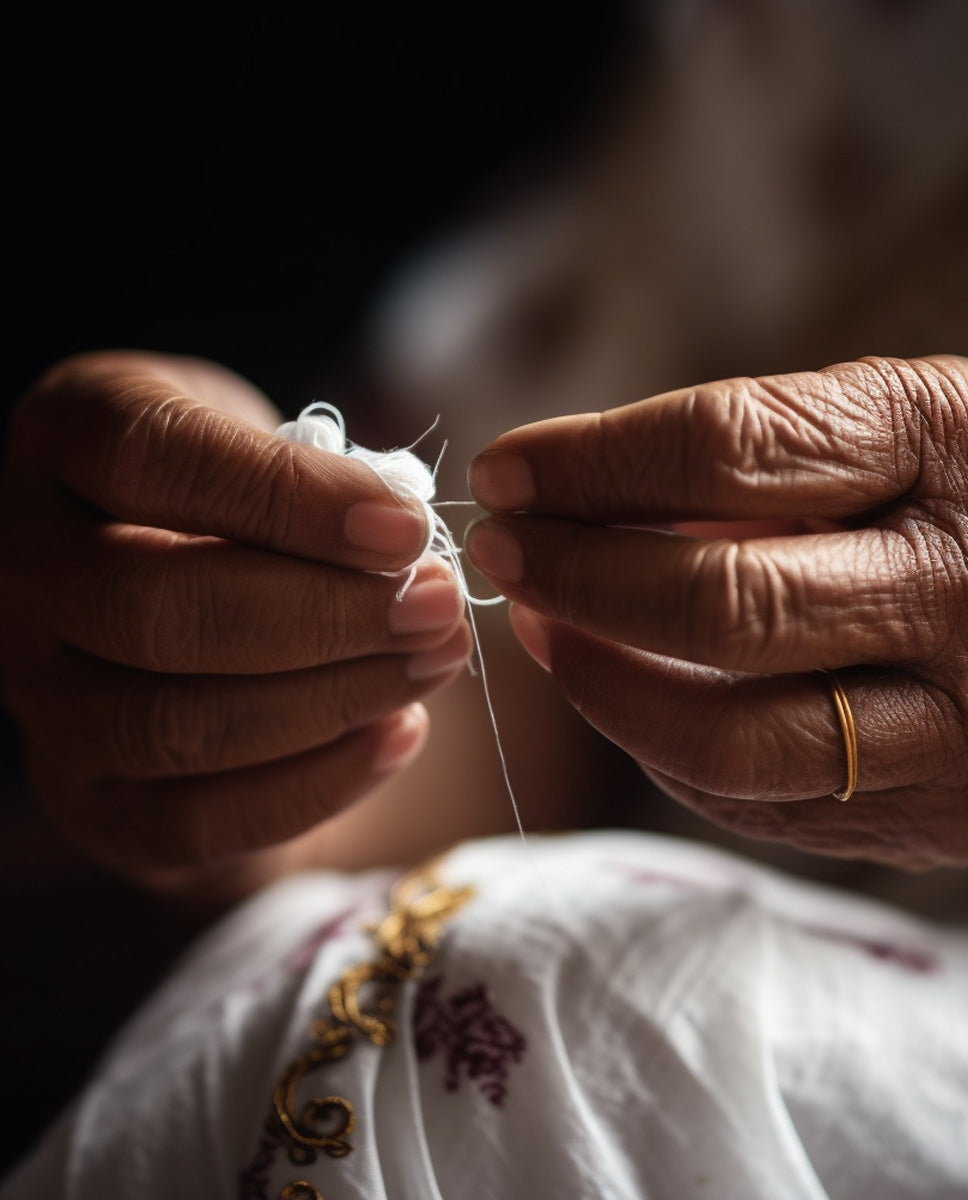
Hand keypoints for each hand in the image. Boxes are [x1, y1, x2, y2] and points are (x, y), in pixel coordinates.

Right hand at [0, 352, 470, 883]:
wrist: (201, 599)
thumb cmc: (248, 501)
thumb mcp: (274, 444)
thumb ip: (321, 478)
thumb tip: (405, 551)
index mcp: (66, 435)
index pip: (152, 457)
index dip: (288, 497)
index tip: (407, 530)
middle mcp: (21, 565)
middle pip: (154, 607)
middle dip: (323, 616)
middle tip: (436, 607)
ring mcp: (37, 692)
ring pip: (173, 723)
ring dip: (332, 700)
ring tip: (432, 662)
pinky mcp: (85, 798)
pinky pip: (193, 820)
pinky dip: (316, 783)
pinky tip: (400, 733)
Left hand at [466, 355, 967, 869]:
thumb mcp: (913, 428)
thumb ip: (775, 457)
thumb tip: (586, 499)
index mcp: (949, 445)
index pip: (727, 449)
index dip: (590, 462)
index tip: (507, 471)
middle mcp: (960, 590)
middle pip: (714, 600)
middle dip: (574, 573)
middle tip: (501, 549)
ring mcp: (955, 722)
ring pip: (725, 734)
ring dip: (597, 681)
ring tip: (539, 628)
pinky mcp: (935, 813)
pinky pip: (758, 801)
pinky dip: (660, 749)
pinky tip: (618, 692)